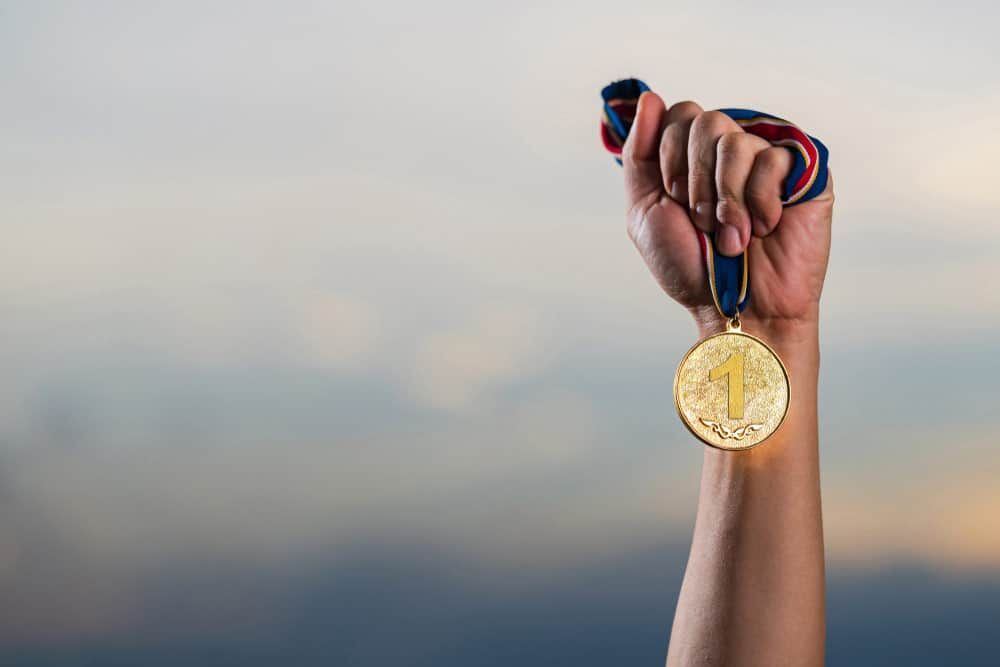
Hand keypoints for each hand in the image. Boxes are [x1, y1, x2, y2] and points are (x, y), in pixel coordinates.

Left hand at [622, 92, 833, 336]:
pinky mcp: (804, 173)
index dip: (671, 159)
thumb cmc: (690, 268)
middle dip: (695, 181)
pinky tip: (765, 227)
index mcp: (694, 155)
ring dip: (725, 198)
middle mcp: (730, 151)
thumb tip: (651, 97)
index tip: (675, 199)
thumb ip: (640, 154)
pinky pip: (773, 158)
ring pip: (735, 140)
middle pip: (705, 122)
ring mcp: (768, 159)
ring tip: (733, 234)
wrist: (734, 308)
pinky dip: (759, 201)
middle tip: (703, 222)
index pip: (679, 115)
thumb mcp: (645, 212)